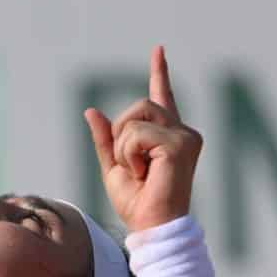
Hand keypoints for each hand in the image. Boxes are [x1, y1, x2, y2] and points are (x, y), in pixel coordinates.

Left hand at [83, 45, 202, 233]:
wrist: (151, 227)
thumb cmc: (137, 203)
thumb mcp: (113, 166)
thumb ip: (105, 139)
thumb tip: (91, 111)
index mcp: (167, 135)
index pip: (162, 96)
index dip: (160, 72)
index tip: (158, 49)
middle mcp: (182, 132)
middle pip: (140, 104)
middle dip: (121, 133)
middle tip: (132, 165)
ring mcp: (185, 137)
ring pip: (136, 118)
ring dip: (124, 146)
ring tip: (139, 170)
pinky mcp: (181, 144)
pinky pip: (137, 133)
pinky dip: (129, 154)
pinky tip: (143, 172)